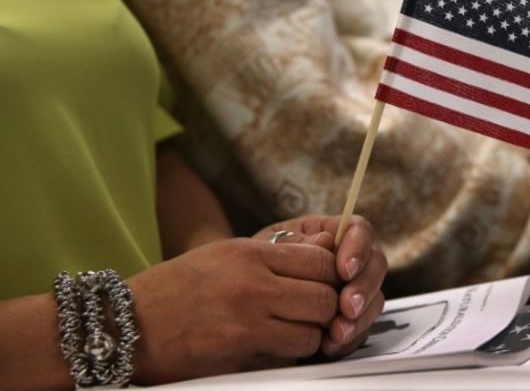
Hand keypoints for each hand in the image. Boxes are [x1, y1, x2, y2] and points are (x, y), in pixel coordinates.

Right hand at [127, 238, 339, 384]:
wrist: (123, 325)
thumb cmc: (176, 287)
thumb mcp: (225, 254)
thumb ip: (279, 252)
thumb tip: (327, 244)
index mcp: (249, 254)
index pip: (321, 260)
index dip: (332, 274)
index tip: (324, 283)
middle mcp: (251, 286)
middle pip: (325, 299)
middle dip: (327, 309)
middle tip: (313, 313)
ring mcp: (245, 324)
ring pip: (312, 335)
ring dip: (309, 337)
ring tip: (290, 331)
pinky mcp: (237, 358)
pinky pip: (285, 359)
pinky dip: (285, 357)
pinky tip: (268, 348)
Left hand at [256, 215, 386, 357]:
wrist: (233, 304)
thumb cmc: (247, 267)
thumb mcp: (264, 248)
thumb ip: (295, 244)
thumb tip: (326, 241)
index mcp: (331, 233)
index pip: (359, 231)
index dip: (359, 248)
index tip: (345, 269)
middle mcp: (347, 260)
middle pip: (376, 265)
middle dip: (364, 287)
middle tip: (347, 306)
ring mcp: (350, 291)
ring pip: (374, 299)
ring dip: (360, 317)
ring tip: (338, 332)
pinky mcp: (346, 320)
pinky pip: (361, 328)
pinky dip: (350, 338)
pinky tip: (332, 344)